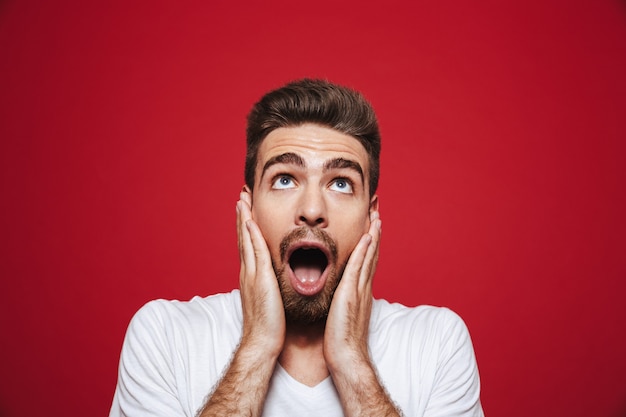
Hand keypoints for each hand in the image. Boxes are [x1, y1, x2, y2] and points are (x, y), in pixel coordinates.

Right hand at [237, 190, 285, 356]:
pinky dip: (251, 234)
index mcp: (253, 277)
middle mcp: (249, 272)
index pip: (249, 246)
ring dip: (244, 219)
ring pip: (246, 240)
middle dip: (243, 216)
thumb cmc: (269, 326)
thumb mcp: (270, 300)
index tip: (248, 209)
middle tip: (242, 195)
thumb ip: (271, 286)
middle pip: (244, 238)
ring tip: (242, 199)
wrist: (263, 343)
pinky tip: (251, 220)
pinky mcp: (259, 278)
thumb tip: (275, 280)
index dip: (247, 227)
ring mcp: (252, 274)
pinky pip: (255, 251)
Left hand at [323, 211, 380, 370]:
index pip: (367, 262)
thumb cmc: (341, 341)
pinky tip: (367, 236)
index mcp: (359, 292)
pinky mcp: (351, 294)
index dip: (370, 244)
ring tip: (376, 217)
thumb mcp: (342, 315)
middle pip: (372, 255)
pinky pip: (359, 267)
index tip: (371, 227)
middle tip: (378, 213)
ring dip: (373, 236)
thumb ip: (343, 301)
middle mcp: (363, 288)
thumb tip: (339, 294)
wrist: (346, 357)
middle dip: (375, 234)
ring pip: (369, 257)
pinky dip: (365, 251)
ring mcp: (359, 290)